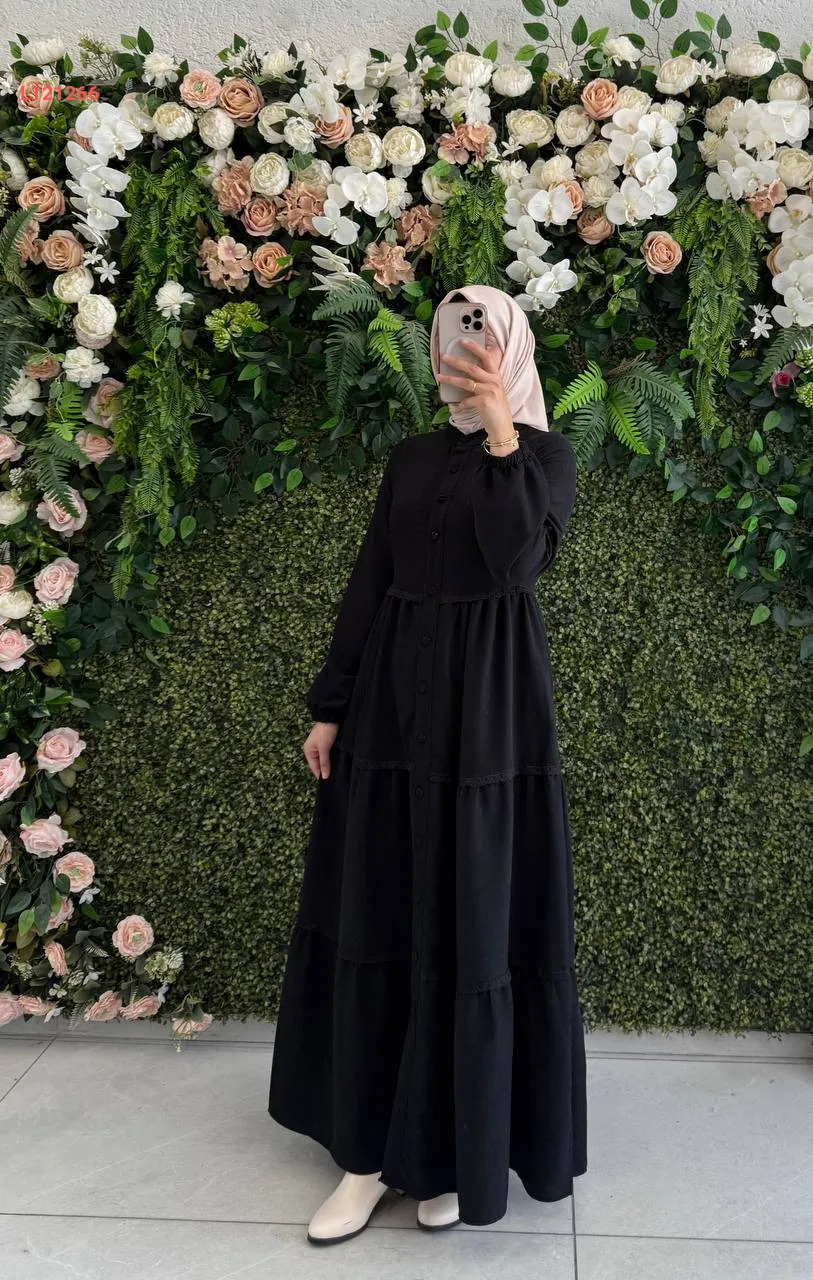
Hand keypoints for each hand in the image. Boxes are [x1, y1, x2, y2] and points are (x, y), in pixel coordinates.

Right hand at [304, 720, 337, 779]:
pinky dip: (330, 759)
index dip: (320, 775)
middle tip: (334, 778)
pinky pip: (326, 755)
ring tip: (336, 772)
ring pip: (323, 760)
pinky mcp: (325, 744)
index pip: (314, 768)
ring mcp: (318, 747)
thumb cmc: (325, 732)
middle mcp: (312, 750)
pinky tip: (336, 763)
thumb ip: (324, 763)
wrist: (331, 717)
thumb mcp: (324, 749)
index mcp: (308, 751)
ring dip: (328, 765)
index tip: (328, 782)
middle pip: (318, 764)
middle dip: (324, 770)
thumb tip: (324, 777)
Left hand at [436, 334, 517, 451]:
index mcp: (495, 377)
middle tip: (444, 357)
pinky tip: (454, 407)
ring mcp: (489, 391)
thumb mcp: (492, 392)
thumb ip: (481, 382)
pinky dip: (458, 404)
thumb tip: (462, 375)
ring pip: (466, 382)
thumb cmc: (495, 410)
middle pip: (472, 367)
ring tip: (439, 377)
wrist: (502, 427)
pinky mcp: (484, 402)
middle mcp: (494, 382)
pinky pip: (466, 400)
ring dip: (450, 379)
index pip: (486, 357)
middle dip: (456, 361)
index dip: (475, 348)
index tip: (463, 341)